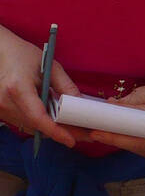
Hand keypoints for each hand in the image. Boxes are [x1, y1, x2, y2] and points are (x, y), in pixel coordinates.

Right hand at [0, 25, 81, 147]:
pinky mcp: (0, 111)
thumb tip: (81, 103)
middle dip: (60, 131)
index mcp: (17, 88)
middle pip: (36, 126)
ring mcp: (0, 108)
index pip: (38, 117)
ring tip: (73, 127)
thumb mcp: (49, 66)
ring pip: (30, 127)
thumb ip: (65, 86)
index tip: (71, 141)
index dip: (56, 132)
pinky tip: (55, 120)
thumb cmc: (22, 55)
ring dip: (50, 129)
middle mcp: (5, 102)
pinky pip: (22, 122)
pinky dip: (39, 123)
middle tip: (84, 134)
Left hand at [86, 83, 144, 157]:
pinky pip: (137, 150)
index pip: (137, 123)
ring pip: (134, 147)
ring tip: (100, 135)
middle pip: (135, 140)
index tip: (98, 128)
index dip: (116, 127)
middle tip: (94, 133)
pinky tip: (113, 138)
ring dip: (116, 142)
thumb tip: (107, 107)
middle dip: (113, 138)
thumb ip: (128, 100)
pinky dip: (124, 144)